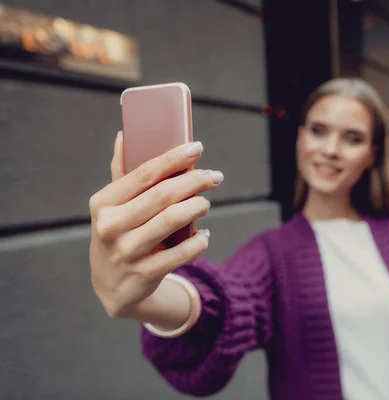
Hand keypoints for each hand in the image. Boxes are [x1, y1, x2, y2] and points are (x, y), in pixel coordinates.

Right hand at [89, 132, 222, 318]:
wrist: (112, 285)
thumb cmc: (118, 233)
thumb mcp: (112, 207)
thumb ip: (121, 173)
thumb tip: (124, 135)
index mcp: (104, 203)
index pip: (144, 174)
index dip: (174, 158)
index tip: (198, 148)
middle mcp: (112, 226)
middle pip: (163, 195)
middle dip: (195, 181)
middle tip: (215, 177)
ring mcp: (128, 251)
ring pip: (173, 219)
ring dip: (198, 206)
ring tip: (206, 202)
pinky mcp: (146, 273)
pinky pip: (184, 252)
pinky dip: (200, 241)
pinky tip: (203, 235)